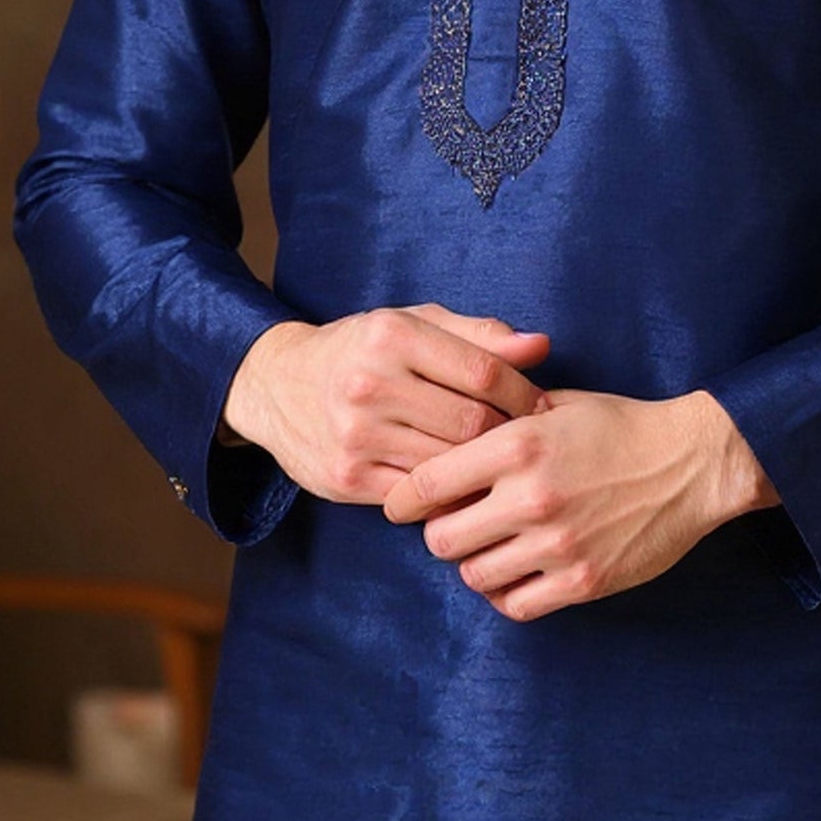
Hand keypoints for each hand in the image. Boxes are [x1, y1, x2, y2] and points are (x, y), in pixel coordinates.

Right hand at [222, 305, 551, 507]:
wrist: (278, 386)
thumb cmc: (363, 350)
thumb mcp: (415, 324)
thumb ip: (478, 336)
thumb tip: (540, 347)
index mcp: (393, 335)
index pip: (483, 372)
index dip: (524, 394)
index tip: (542, 408)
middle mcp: (370, 383)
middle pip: (470, 423)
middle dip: (508, 435)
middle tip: (527, 443)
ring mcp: (355, 435)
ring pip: (448, 464)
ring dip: (481, 469)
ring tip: (500, 465)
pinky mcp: (346, 477)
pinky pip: (418, 496)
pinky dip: (447, 494)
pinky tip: (462, 485)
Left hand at [382, 385, 778, 621]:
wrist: (692, 463)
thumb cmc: (621, 427)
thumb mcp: (556, 404)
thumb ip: (500, 419)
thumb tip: (445, 431)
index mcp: (518, 445)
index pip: (428, 483)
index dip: (402, 499)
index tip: (399, 506)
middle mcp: (531, 497)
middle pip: (441, 539)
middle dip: (441, 534)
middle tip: (456, 526)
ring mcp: (557, 544)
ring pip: (474, 576)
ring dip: (476, 564)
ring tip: (492, 548)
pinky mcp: (583, 582)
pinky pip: (516, 605)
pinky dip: (508, 594)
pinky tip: (518, 574)